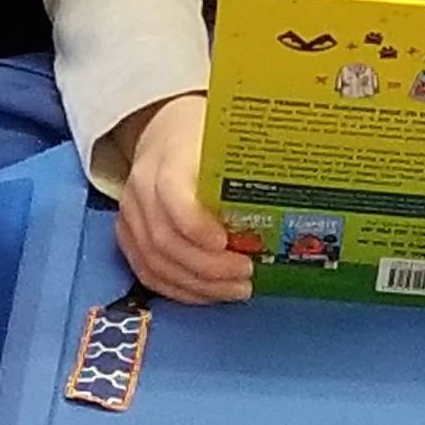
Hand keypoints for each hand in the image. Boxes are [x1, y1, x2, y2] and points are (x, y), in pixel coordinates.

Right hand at [116, 94, 253, 303]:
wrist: (166, 132)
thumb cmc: (203, 135)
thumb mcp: (225, 137)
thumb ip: (248, 165)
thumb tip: (296, 192)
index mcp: (168, 157)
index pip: (172, 196)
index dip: (196, 226)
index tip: (226, 243)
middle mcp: (142, 186)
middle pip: (165, 239)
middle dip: (208, 267)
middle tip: (246, 275)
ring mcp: (131, 213)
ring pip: (155, 262)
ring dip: (198, 285)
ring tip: (235, 289)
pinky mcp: (128, 233)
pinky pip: (147, 271)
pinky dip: (179, 289)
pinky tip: (208, 292)